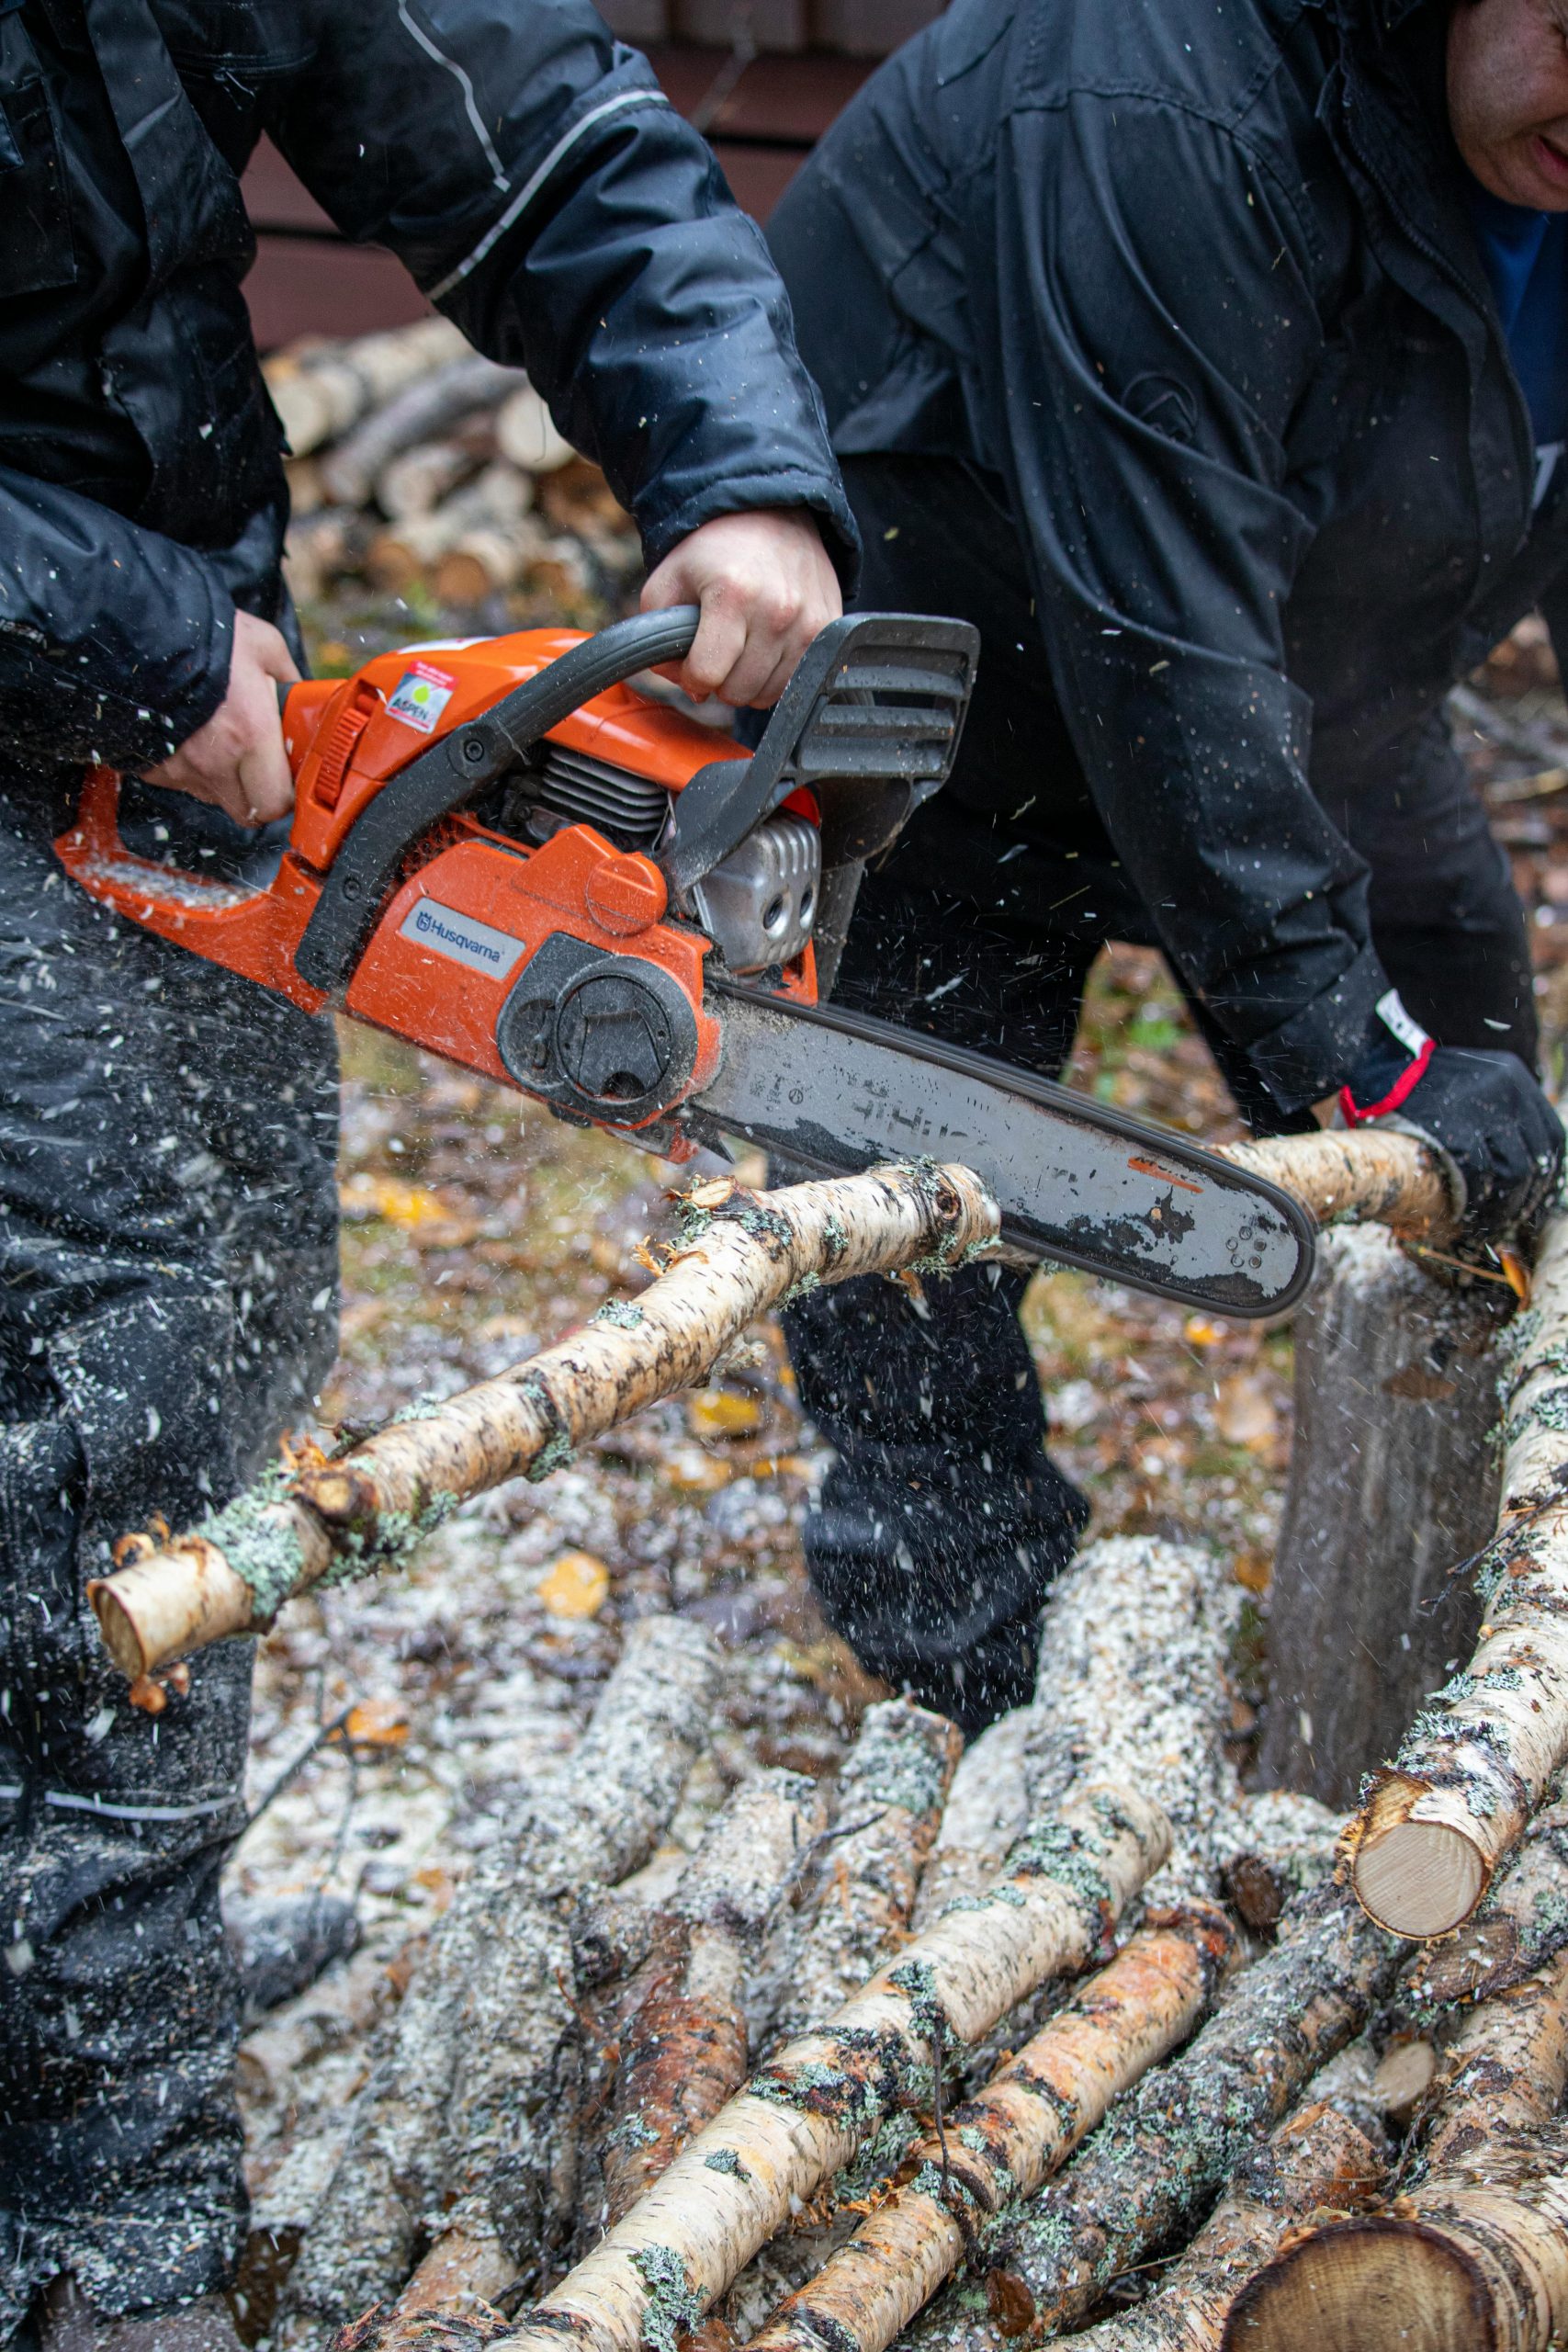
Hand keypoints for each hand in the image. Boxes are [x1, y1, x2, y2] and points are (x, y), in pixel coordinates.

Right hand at [145, 611, 298, 826]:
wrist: (133, 628)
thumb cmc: (204, 634)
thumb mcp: (263, 645)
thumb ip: (291, 678)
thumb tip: (306, 698)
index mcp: (251, 734)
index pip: (278, 802)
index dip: (284, 794)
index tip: (285, 775)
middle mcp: (215, 760)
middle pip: (247, 811)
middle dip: (257, 793)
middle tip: (256, 762)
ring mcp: (179, 768)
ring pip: (214, 797)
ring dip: (222, 778)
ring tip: (218, 735)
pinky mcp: (152, 767)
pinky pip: (180, 781)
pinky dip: (188, 766)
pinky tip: (189, 733)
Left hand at [641, 506, 840, 707]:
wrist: (772, 514)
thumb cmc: (715, 550)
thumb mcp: (668, 579)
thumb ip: (656, 634)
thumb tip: (681, 684)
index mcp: (733, 594)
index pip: (707, 674)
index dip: (690, 677)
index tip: (690, 663)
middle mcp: (777, 610)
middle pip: (738, 691)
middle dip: (719, 680)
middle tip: (717, 651)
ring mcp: (809, 622)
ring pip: (768, 694)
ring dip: (749, 681)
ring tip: (742, 647)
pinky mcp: (830, 628)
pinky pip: (796, 681)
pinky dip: (776, 675)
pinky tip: (767, 647)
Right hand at [1344, 1036, 1562, 1239]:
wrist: (1385, 1060)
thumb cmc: (1425, 1077)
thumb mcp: (1476, 1080)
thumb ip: (1498, 1108)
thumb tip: (1515, 1161)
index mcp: (1518, 1080)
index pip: (1552, 1138)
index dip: (1546, 1176)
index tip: (1534, 1199)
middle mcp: (1511, 1092)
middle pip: (1537, 1158)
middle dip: (1527, 1198)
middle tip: (1511, 1221)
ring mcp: (1485, 1109)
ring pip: (1515, 1171)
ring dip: (1504, 1204)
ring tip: (1489, 1223)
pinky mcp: (1455, 1127)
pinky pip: (1480, 1175)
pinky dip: (1476, 1200)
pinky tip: (1465, 1213)